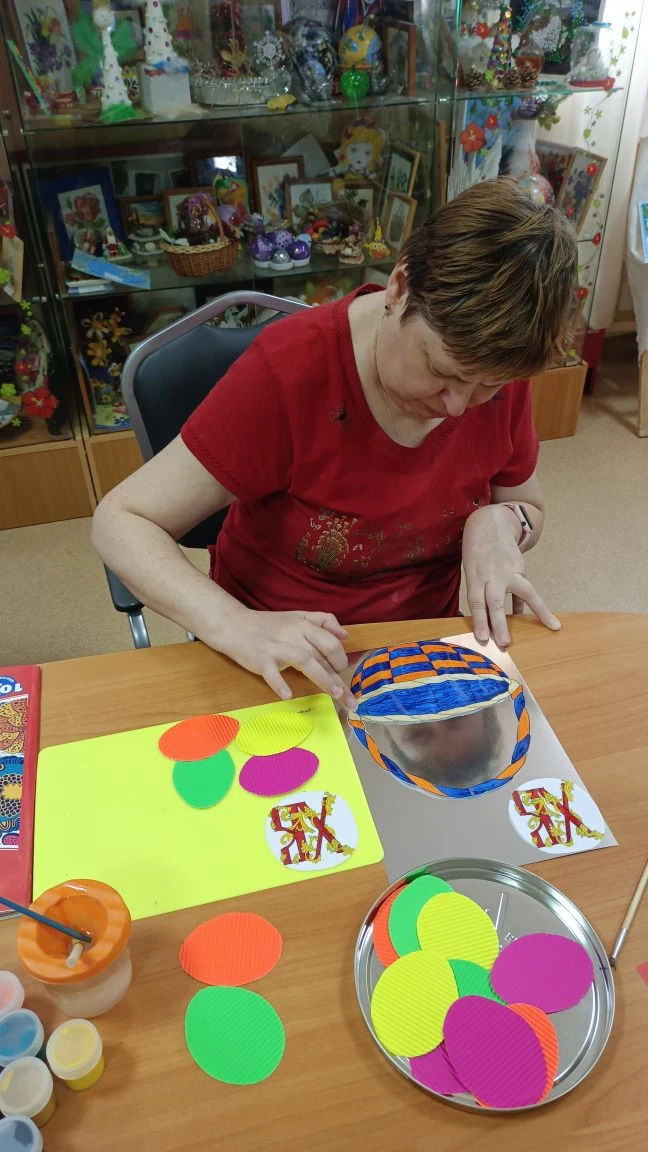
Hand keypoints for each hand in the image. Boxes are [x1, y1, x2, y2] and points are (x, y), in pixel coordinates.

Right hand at [220, 607, 354, 705]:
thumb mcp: (298, 616)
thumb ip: (323, 621)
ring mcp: (277, 647)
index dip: (342, 658)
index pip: (330, 641)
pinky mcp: (261, 659)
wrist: (234, 625)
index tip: (343, 672)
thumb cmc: (268, 625)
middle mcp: (293, 634)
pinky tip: (288, 696)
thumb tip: (345, 635)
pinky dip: (280, 684)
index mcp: (303, 624)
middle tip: (346, 694)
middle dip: (338, 674)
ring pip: (304, 661)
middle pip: (322, 653)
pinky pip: (272, 673)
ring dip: (322, 678)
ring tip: (335, 694)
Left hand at [462, 505, 559, 648]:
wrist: (488, 525)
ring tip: (551, 625)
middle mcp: (493, 574)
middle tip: (504, 643)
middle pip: (495, 601)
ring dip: (535, 612)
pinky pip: (526, 591)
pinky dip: (534, 606)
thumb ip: (481, 595)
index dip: (479, 621)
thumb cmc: (476, 555)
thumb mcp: (472, 574)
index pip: (476, 602)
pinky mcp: (521, 569)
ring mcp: (510, 570)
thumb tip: (493, 621)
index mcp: (475, 576)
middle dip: (500, 624)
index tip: (483, 638)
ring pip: (523, 592)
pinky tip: (545, 621)